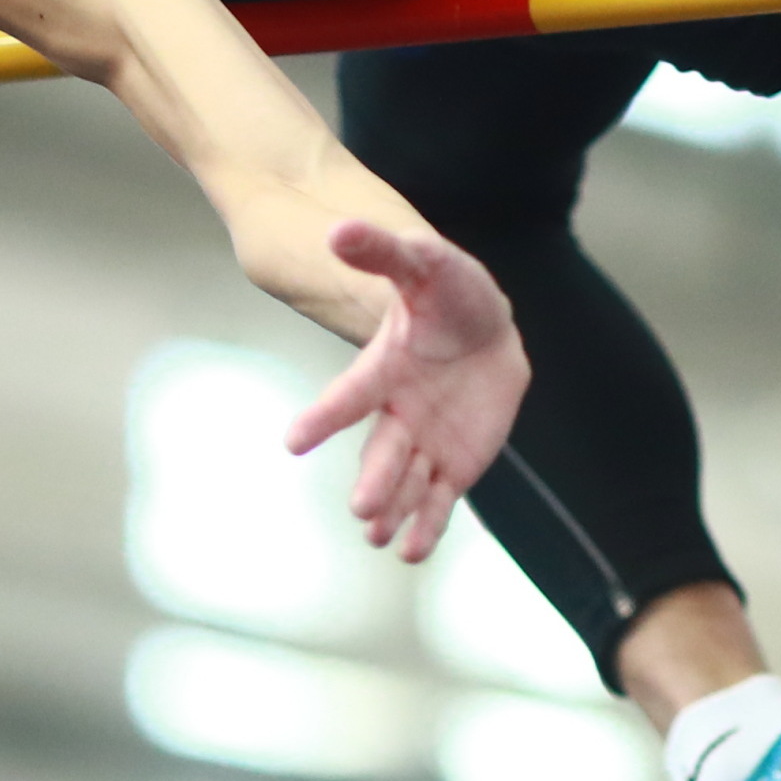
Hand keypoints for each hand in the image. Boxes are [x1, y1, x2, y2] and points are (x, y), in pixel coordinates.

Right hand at [285, 220, 525, 562]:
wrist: (486, 325)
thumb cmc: (448, 289)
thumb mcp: (424, 260)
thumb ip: (383, 251)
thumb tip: (338, 230)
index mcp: (385, 368)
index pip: (351, 395)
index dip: (324, 417)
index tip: (294, 442)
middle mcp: (398, 412)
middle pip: (382, 451)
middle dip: (375, 479)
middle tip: (362, 508)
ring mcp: (425, 441)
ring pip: (407, 482)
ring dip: (393, 509)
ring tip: (380, 537)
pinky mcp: (454, 463)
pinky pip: (438, 499)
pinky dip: (427, 525)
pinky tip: (413, 551)